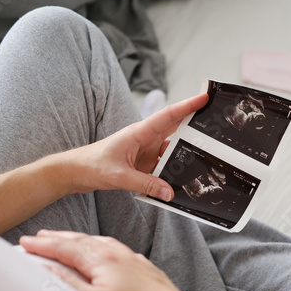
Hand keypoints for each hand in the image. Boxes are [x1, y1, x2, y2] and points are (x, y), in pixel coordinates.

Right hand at [20, 230, 200, 290]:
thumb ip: (67, 282)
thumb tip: (47, 269)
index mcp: (102, 260)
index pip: (65, 248)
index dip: (43, 245)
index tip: (28, 242)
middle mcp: (117, 254)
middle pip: (81, 240)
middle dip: (58, 237)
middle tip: (41, 236)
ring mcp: (131, 259)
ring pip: (99, 242)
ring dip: (79, 239)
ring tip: (67, 239)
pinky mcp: (141, 266)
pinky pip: (116, 247)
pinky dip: (101, 245)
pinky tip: (102, 249)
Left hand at [67, 93, 208, 200]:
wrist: (75, 172)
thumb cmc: (92, 165)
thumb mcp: (120, 177)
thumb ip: (146, 184)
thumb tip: (169, 192)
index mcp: (139, 132)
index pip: (168, 116)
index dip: (188, 106)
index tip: (205, 97)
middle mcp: (145, 138)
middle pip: (175, 129)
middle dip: (194, 125)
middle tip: (215, 126)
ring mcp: (146, 151)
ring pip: (172, 150)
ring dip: (184, 155)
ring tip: (203, 160)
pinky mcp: (144, 163)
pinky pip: (164, 165)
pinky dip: (172, 171)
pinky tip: (180, 180)